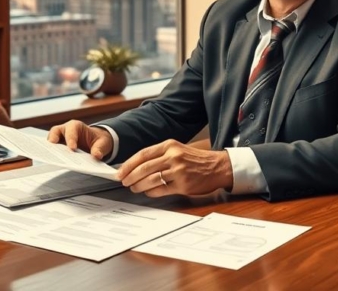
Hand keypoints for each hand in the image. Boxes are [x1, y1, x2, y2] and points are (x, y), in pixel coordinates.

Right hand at [47, 120, 112, 160]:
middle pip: (55, 133)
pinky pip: (52, 151)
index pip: (71, 130)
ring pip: (50, 142)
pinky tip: (54, 163)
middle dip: (54, 141)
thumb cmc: (98, 140)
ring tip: (51, 159)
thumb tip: (96, 155)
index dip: (71, 138)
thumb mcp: (103, 143)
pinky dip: (52, 156)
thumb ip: (100, 148)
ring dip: (50, 150)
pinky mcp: (58, 148)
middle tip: (54, 152)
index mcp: (76, 126)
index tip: (73, 148)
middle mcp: (65, 130)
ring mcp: (60, 139)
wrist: (95, 143)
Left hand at [118, 139, 232, 196]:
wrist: (217, 167)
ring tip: (134, 188)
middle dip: (130, 177)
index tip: (120, 172)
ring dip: (139, 186)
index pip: (143, 154)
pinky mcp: (183, 185)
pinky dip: (151, 192)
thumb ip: (159, 156)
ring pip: (150, 180)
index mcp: (170, 145)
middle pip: (144, 168)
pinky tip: (148, 192)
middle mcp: (173, 156)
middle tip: (124, 182)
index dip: (128, 165)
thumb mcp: (177, 150)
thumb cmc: (195, 159)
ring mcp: (178, 171)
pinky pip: (161, 190)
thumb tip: (135, 167)